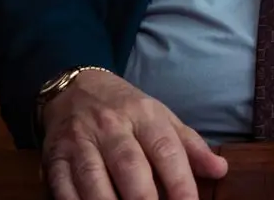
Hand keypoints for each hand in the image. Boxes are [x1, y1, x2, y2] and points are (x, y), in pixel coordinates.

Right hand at [40, 70, 227, 199]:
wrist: (74, 88)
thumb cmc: (125, 109)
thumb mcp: (161, 117)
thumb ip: (190, 146)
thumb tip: (219, 170)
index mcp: (144, 114)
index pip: (166, 149)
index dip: (180, 182)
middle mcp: (111, 126)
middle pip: (129, 166)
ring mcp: (80, 142)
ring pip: (93, 179)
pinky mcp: (54, 157)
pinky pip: (62, 186)